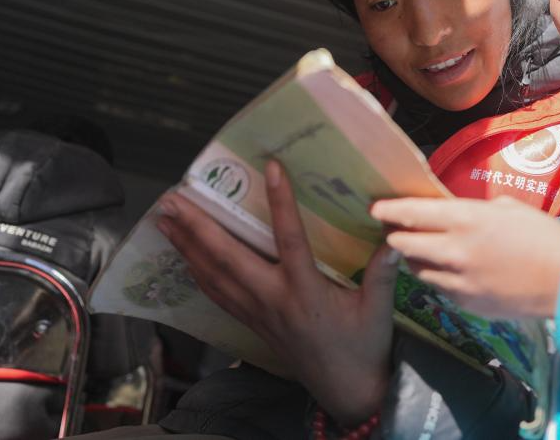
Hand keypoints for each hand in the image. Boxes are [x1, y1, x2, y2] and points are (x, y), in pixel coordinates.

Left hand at [156, 160, 398, 425]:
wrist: (346, 391)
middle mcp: (273, 300)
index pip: (290, 240)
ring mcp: (258, 313)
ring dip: (186, 246)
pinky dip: (197, 273)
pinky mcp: (253, 324)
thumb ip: (382, 274)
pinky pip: (217, 295)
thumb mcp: (378, 312)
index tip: (272, 168)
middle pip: (228, 258)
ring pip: (214, 276)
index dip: (281, 203)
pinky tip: (184, 258)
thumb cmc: (363, 348)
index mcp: (305, 292)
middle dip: (197, 227)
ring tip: (164, 220)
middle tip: (172, 199)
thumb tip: (395, 236)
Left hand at [370, 196, 559, 319]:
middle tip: (393, 229)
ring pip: (417, 268)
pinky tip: (451, 271)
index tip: (376, 208)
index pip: (412, 213)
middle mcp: (454, 250)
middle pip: (403, 243)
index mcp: (466, 219)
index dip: (389, 210)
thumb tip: (453, 209)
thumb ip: (474, 209)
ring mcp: (457, 281)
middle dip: (394, 235)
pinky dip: (439, 278)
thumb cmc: (544, 237)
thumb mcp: (509, 208)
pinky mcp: (465, 304)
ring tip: (422, 250)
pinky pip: (439, 288)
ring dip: (415, 258)